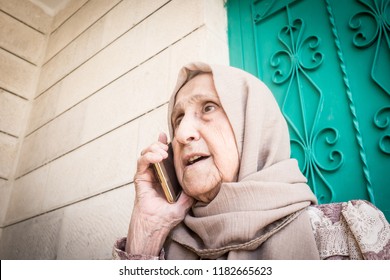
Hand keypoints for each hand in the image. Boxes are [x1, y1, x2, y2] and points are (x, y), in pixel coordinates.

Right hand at [126, 132, 193, 255]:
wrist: (156, 226)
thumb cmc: (167, 216)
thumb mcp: (185, 202)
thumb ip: (190, 192)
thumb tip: (199, 183)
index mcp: (165, 176)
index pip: (164, 156)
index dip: (164, 144)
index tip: (167, 136)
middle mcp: (155, 173)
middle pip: (154, 151)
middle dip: (159, 144)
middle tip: (167, 148)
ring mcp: (147, 175)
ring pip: (146, 153)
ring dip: (154, 148)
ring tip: (163, 153)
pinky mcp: (140, 178)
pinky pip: (142, 162)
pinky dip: (148, 156)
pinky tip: (157, 157)